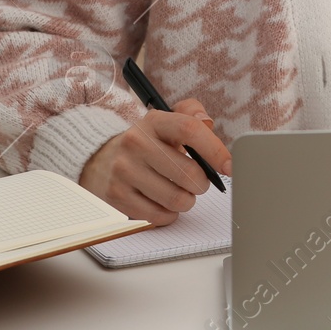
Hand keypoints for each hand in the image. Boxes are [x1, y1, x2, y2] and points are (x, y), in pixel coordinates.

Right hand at [79, 98, 232, 225]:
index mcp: (153, 121)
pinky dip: (169, 214)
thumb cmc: (147, 142)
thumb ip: (191, 113)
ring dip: (187, 201)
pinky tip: (163, 202)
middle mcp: (136, 143)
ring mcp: (125, 170)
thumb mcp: (165, 121)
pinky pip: (159, 216)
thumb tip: (207, 122)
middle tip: (197, 182)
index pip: (190, 130)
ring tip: (180, 192)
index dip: (215, 150)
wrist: (101, 158)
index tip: (229, 166)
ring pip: (177, 199)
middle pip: (188, 173)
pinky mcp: (118, 196)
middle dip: (202, 183)